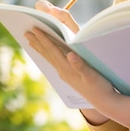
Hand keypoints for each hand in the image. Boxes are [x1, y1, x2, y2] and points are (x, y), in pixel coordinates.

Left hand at [25, 2, 129, 126]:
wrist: (103, 102)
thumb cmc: (100, 87)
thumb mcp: (92, 76)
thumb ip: (80, 65)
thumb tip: (70, 54)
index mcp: (67, 68)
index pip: (53, 50)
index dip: (44, 38)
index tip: (35, 29)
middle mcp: (63, 71)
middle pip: (47, 53)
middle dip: (37, 42)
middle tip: (26, 32)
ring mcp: (65, 74)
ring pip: (49, 57)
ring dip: (40, 48)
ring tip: (31, 41)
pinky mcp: (68, 76)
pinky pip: (54, 61)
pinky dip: (47, 54)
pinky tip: (46, 53)